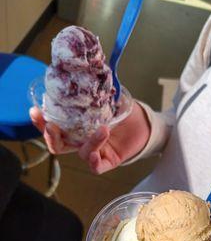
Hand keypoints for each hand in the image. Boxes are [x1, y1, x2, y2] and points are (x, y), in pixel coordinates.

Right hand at [30, 101, 150, 173]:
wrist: (146, 124)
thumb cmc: (125, 112)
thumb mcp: (110, 98)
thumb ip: (98, 91)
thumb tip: (89, 73)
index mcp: (76, 126)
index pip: (54, 126)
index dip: (41, 122)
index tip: (36, 110)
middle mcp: (82, 141)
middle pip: (58, 145)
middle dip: (51, 137)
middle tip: (52, 127)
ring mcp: (95, 152)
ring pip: (81, 153)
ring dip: (89, 142)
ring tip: (103, 129)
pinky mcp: (108, 161)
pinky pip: (96, 167)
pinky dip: (94, 161)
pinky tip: (96, 154)